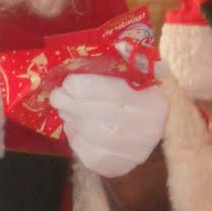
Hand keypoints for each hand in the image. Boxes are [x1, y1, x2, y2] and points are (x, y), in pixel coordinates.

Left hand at [49, 67, 167, 178]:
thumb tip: (117, 43)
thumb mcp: (143, 76)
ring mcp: (132, 152)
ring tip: (65, 108)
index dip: (88, 87)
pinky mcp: (116, 167)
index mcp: (154, 101)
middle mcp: (147, 129)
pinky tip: (75, 126)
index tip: (69, 82)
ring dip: (71, 118)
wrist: (154, 136)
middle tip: (57, 94)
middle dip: (71, 103)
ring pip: (90, 134)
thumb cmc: (141, 99)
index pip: (117, 93)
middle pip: (99, 115)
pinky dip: (74, 137)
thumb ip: (130, 60)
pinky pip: (86, 152)